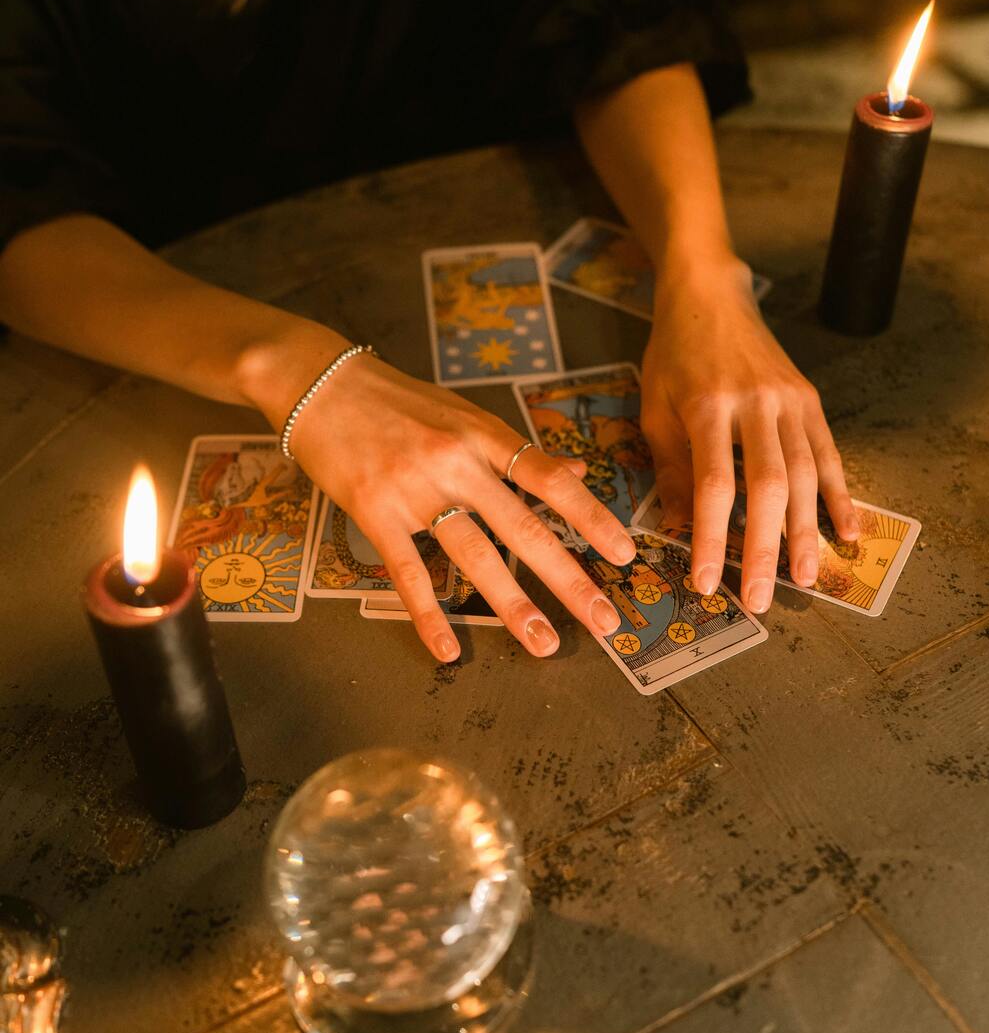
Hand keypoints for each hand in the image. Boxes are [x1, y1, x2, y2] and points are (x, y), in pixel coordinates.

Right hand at [291, 354, 635, 660]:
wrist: (320, 383)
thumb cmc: (396, 400)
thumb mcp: (463, 414)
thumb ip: (516, 450)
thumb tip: (575, 474)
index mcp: (484, 435)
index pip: (549, 480)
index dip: (591, 517)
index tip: (624, 553)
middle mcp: (457, 462)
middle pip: (523, 528)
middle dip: (569, 578)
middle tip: (604, 620)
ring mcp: (416, 489)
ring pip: (475, 555)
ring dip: (513, 604)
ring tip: (543, 643)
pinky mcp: (375, 512)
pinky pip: (408, 572)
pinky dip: (429, 614)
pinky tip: (450, 648)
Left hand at [641, 257, 859, 613]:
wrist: (710, 295)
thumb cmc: (672, 357)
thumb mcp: (655, 410)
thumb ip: (671, 469)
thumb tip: (681, 531)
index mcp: (708, 407)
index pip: (715, 485)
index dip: (714, 538)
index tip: (708, 582)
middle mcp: (757, 403)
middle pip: (768, 486)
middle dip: (766, 547)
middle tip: (764, 598)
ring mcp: (790, 400)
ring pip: (805, 474)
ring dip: (807, 531)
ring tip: (805, 578)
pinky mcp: (810, 399)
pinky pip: (829, 453)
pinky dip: (840, 495)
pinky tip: (846, 533)